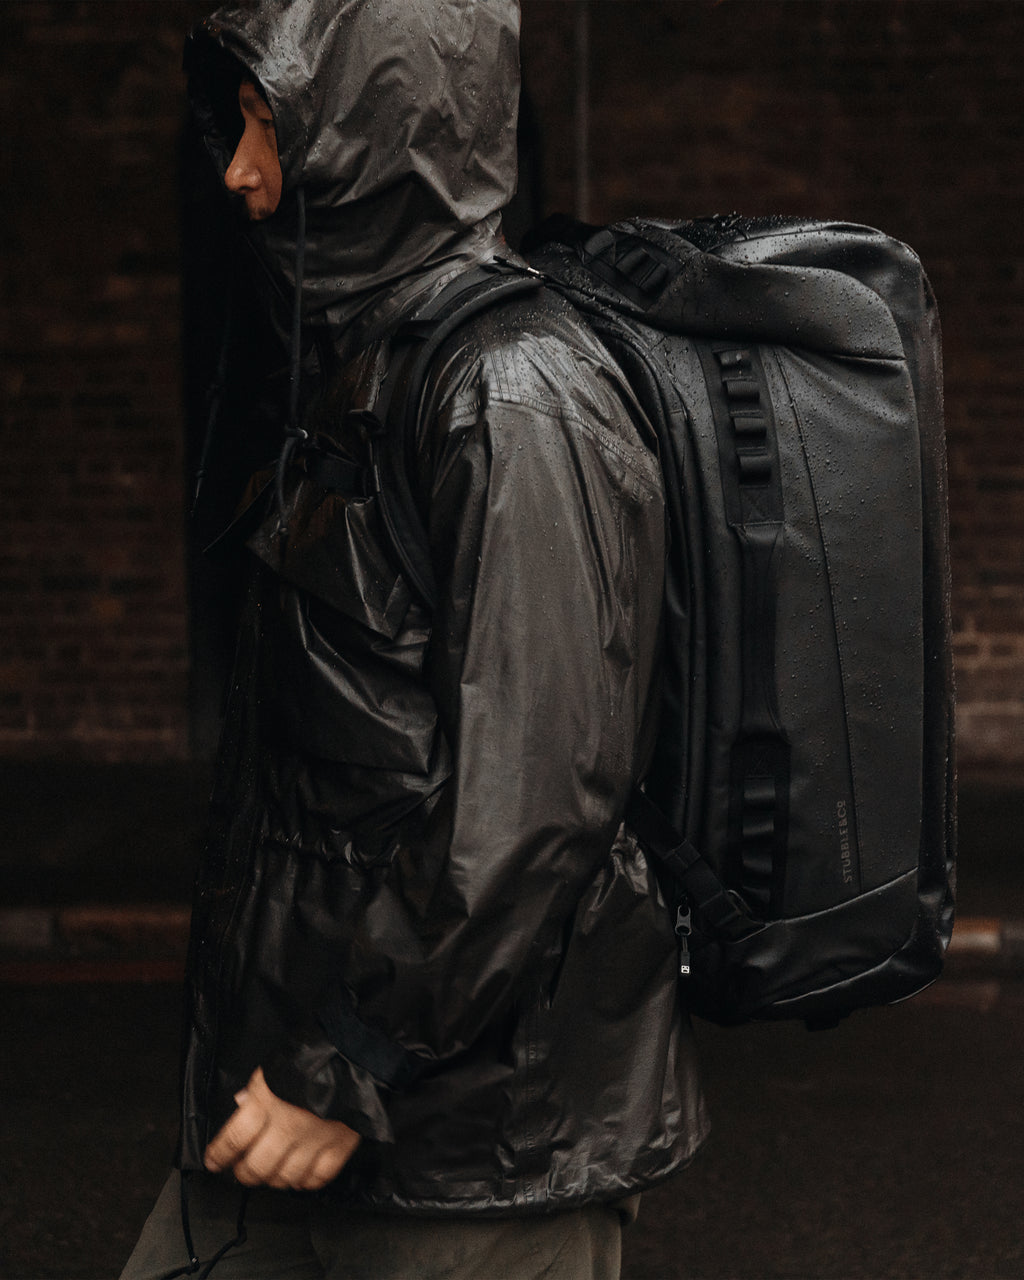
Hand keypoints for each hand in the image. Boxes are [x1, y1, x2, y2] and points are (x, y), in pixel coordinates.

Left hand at [204, 1066, 361, 1189]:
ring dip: (274, 1180)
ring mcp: (314, 1141)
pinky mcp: (339, 1147)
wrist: (355, 1053)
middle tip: (242, 1171)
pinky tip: (300, 1175)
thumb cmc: (311, 1057)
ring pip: (285, 1178)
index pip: (232, 1141)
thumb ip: (256, 1091)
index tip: (214, 1161)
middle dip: (244, 1174)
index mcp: (266, 1103)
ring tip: (271, 1173)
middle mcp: (287, 1127)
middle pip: (256, 1168)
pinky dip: (306, 1182)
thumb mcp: (273, 1068)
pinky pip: (318, 1178)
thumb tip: (241, 1105)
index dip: (218, 1156)